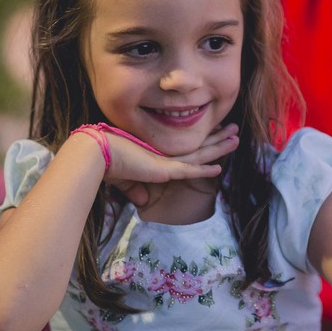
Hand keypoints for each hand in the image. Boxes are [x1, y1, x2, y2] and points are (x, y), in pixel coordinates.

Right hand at [104, 123, 238, 206]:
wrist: (95, 154)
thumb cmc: (105, 164)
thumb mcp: (123, 179)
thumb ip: (135, 189)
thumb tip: (144, 201)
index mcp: (157, 153)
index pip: (186, 148)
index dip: (202, 141)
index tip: (216, 135)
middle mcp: (165, 153)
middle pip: (197, 146)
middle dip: (217, 138)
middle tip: (233, 129)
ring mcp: (165, 160)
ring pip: (199, 154)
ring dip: (218, 146)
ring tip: (236, 137)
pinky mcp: (163, 169)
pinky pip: (189, 170)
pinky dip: (204, 170)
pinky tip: (219, 168)